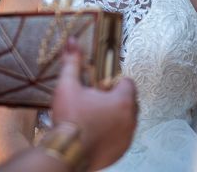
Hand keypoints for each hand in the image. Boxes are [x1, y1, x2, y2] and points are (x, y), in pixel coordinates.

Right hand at [52, 38, 136, 170]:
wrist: (65, 154)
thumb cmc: (69, 119)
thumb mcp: (68, 86)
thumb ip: (72, 62)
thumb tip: (72, 41)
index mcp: (123, 101)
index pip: (128, 83)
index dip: (113, 82)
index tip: (99, 87)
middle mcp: (131, 120)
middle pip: (129, 101)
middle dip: (115, 99)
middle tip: (95, 101)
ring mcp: (127, 138)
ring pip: (126, 119)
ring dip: (115, 116)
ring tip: (93, 116)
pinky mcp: (121, 152)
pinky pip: (121, 136)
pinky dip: (112, 132)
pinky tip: (95, 131)